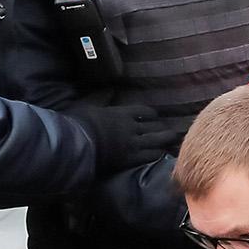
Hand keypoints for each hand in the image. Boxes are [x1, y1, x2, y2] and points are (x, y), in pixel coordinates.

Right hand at [72, 103, 186, 174]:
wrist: (77, 144)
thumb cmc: (79, 123)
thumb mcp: (89, 104)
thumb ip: (101, 98)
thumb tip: (110, 89)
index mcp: (121, 113)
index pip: (143, 112)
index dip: (151, 114)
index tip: (154, 117)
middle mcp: (131, 127)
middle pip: (153, 126)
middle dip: (162, 128)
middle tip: (168, 130)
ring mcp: (132, 143)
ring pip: (155, 140)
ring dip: (164, 140)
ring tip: (171, 141)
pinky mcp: (130, 159)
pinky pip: (150, 155)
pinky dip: (158, 154)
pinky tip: (162, 154)